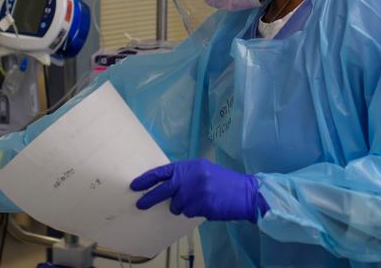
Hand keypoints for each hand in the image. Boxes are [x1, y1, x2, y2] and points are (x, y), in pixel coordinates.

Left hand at [130, 158, 264, 221]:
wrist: (245, 191)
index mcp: (189, 166)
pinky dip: (194, 211)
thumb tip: (166, 185)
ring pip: (177, 205)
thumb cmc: (223, 181)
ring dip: (182, 207)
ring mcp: (196, 192)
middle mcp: (191, 177)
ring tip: (197, 201)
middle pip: (163, 190)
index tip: (135, 185)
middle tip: (140, 204)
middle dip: (150, 198)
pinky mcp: (203, 206)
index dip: (147, 179)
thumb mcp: (203, 170)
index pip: (163, 172)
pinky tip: (205, 206)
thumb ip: (185, 175)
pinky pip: (188, 213)